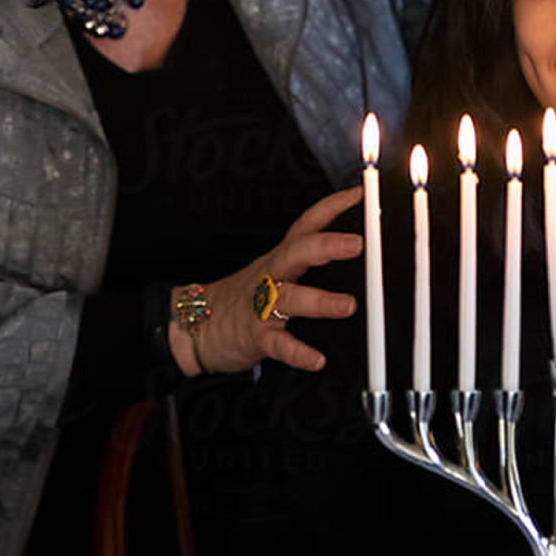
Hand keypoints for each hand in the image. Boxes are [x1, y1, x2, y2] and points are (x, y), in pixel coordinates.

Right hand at [168, 186, 363, 375]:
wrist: (197, 324)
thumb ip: (305, 260)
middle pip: (297, 253)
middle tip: (356, 243)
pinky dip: (297, 352)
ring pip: (290, 298)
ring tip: (347, 305)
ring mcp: (261, 305)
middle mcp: (272, 276)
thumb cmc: (244, 298)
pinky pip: (278, 345)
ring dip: (319, 300)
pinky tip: (316, 359)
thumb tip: (351, 246)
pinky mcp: (255, 336)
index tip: (358, 195)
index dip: (331, 207)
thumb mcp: (274, 270)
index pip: (306, 225)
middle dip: (326, 245)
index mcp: (280, 259)